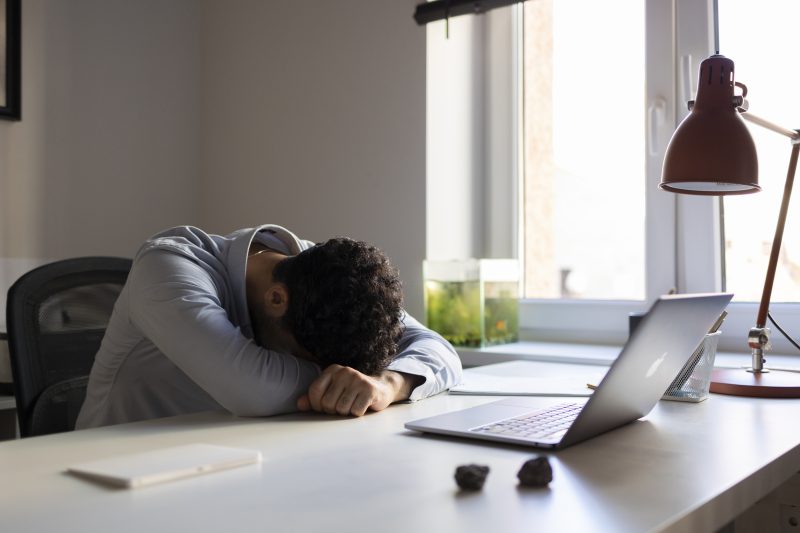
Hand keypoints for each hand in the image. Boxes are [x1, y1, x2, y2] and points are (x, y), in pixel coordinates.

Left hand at [297, 364, 418, 415]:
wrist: (380, 388)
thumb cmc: (351, 392)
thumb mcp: (332, 391)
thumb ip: (314, 398)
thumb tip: (299, 404)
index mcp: (332, 370)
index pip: (314, 391)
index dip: (317, 405)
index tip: (325, 407)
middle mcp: (344, 371)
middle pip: (328, 403)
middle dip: (334, 410)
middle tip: (343, 405)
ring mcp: (358, 380)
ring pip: (342, 409)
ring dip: (346, 413)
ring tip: (353, 404)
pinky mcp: (369, 390)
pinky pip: (355, 411)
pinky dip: (358, 413)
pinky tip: (362, 405)